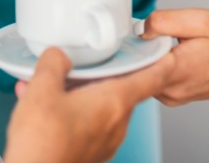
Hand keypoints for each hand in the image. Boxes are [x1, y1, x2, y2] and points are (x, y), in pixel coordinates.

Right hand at [3, 47, 174, 162]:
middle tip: (88, 62)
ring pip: (102, 106)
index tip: (166, 54)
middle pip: (122, 89)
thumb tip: (57, 56)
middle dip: (104, 74)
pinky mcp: (92, 153)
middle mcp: (116, 123)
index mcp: (114, 102)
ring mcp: (105, 141)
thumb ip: (54, 63)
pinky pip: (89, 123)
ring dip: (83, 92)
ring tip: (53, 86)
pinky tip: (47, 108)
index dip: (160, 63)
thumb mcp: (42, 89)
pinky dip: (74, 110)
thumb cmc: (43, 143)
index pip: (150, 78)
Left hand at [139, 8, 208, 105]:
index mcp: (177, 70)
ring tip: (168, 45)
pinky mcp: (176, 98)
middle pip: (137, 70)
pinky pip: (155, 81)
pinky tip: (171, 56)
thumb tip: (139, 30)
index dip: (132, 44)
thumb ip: (164, 22)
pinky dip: (158, 68)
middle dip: (140, 50)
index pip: (135, 62)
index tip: (139, 33)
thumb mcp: (199, 19)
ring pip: (145, 76)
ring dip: (150, 59)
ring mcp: (174, 98)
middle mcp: (173, 91)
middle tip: (155, 35)